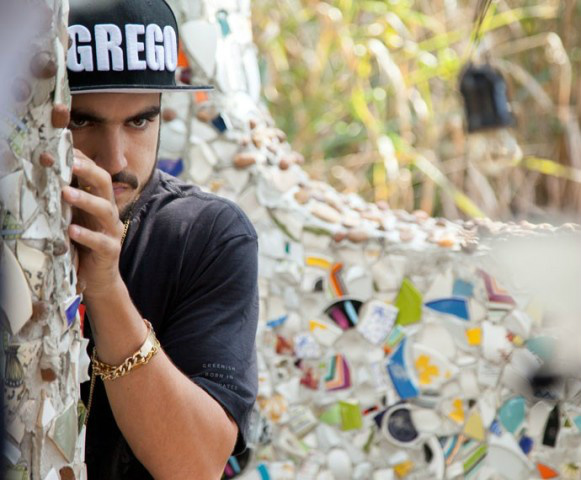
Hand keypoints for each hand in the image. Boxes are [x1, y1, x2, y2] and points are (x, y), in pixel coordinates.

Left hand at [62, 149, 124, 299]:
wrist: (99, 278)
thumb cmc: (83, 245)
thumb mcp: (74, 217)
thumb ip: (66, 200)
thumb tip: (44, 176)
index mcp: (99, 200)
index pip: (94, 173)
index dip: (81, 160)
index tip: (61, 148)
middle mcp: (108, 212)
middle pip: (105, 184)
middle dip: (88, 171)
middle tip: (69, 163)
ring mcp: (112, 231)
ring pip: (106, 210)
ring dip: (86, 200)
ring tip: (66, 193)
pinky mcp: (110, 250)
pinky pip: (101, 241)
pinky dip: (87, 235)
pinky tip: (72, 231)